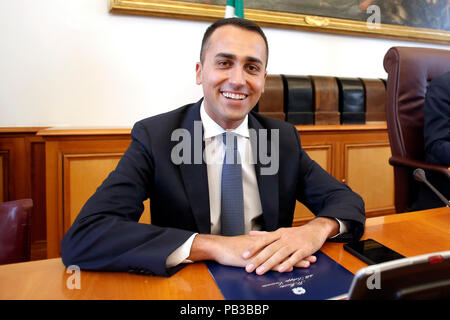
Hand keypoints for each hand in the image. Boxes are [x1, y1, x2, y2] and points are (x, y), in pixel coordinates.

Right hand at [188, 233, 316, 270]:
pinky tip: (290, 268)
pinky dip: (282, 265)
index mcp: (263, 242)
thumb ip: (255, 246)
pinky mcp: (256, 260)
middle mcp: (265, 246)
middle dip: (300, 253)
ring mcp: (261, 253)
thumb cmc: (230, 248)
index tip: (304, 248)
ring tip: (308, 263)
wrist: (220, 247)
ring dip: (295, 260)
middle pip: (286, 249)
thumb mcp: (245, 245)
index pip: (282, 244)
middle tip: (312, 255)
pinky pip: (271, 263)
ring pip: (282, 256)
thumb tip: (262, 248)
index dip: (294, 246)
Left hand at [242, 217, 338, 274]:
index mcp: (278, 233)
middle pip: (270, 249)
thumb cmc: (296, 233)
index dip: (253, 247)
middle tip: (249, 268)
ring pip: (280, 254)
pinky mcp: (304, 250)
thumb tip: (251, 234)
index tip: (244, 255)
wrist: (315, 230)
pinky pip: (295, 257)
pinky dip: (288, 263)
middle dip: (258, 259)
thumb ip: (265, 234)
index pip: (263, 240)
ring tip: (260, 271)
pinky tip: (281, 269)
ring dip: (269, 263)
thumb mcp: (280, 231)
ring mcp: (295, 244)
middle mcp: (285, 238)